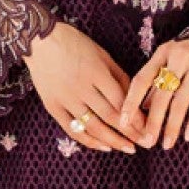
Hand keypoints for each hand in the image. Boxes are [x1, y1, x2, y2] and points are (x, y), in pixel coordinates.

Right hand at [23, 21, 148, 152]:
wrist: (40, 41)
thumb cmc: (76, 44)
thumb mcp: (103, 55)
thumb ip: (119, 77)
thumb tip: (136, 99)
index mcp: (96, 73)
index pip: (121, 101)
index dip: (136, 118)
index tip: (148, 128)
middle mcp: (81, 88)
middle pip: (109, 117)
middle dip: (130, 133)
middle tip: (145, 144)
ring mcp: (65, 99)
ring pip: (92, 127)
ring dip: (113, 141)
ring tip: (128, 148)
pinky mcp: (53, 107)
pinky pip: (72, 129)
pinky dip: (89, 141)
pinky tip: (104, 147)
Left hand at [119, 39, 188, 148]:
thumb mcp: (172, 56)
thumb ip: (158, 78)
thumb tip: (144, 107)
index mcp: (164, 52)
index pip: (142, 79)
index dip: (131, 101)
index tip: (123, 121)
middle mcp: (180, 58)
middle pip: (161, 94)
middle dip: (153, 121)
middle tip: (147, 141)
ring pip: (181, 102)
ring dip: (172, 126)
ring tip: (166, 144)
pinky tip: (188, 136)